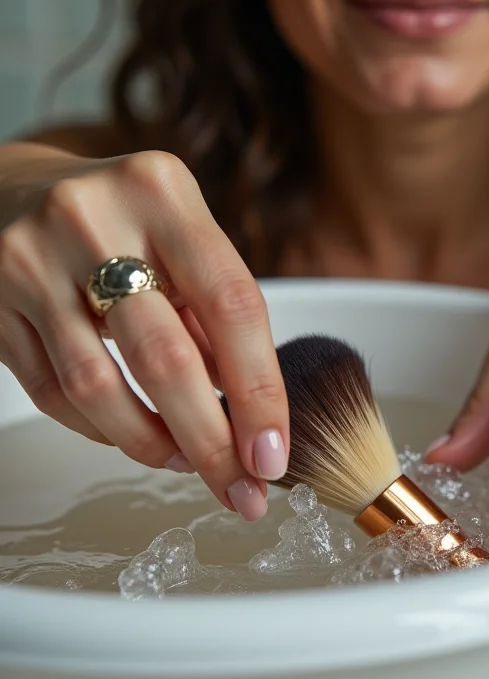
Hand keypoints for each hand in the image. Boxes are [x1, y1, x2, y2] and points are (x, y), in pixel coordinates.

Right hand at [0, 148, 288, 519]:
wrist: (8, 189)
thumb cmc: (121, 221)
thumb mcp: (181, 241)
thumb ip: (213, 315)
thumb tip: (248, 414)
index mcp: (163, 193)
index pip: (232, 306)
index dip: (259, 391)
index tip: (273, 455)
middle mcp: (94, 218)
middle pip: (166, 357)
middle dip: (210, 441)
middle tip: (239, 489)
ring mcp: (31, 260)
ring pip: (98, 386)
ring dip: (152, 443)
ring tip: (187, 464)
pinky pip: (52, 391)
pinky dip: (101, 429)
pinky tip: (134, 438)